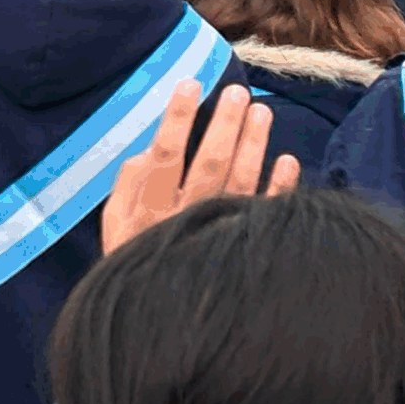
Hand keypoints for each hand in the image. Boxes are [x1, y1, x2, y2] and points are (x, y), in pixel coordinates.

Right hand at [101, 80, 298, 254]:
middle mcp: (188, 216)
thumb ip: (130, 184)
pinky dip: (279, 186)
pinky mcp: (245, 248)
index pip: (167, 151)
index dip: (178, 116)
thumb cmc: (136, 259)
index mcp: (151, 207)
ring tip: (263, 111)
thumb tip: (150, 149)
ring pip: (241, 182)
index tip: (190, 83)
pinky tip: (288, 161)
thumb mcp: (116, 223)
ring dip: (253, 145)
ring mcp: (220, 232)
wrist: (161, 320)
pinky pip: (265, 213)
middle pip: (210, 162)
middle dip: (224, 123)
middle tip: (238, 91)